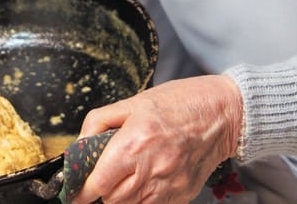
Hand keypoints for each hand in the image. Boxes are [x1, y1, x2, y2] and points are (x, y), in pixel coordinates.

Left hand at [71, 75, 242, 203]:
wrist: (222, 113)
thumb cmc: (178, 103)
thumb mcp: (132, 102)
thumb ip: (99, 122)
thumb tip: (80, 144)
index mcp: (133, 143)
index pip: (98, 183)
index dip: (82, 192)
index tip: (74, 193)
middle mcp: (151, 169)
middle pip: (112, 200)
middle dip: (101, 193)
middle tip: (98, 182)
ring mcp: (169, 185)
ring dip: (120, 198)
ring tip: (120, 181)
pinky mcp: (182, 194)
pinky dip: (142, 200)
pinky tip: (142, 182)